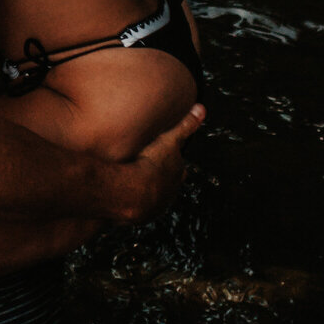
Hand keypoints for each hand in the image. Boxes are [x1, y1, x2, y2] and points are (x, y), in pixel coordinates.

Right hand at [99, 103, 205, 226]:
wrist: (133, 192)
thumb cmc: (152, 165)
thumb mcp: (170, 140)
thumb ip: (186, 125)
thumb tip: (202, 108)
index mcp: (176, 176)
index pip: (179, 170)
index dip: (173, 164)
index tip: (165, 159)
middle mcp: (168, 194)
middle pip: (167, 186)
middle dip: (161, 180)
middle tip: (149, 171)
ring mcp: (155, 206)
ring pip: (152, 198)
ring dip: (144, 191)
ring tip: (133, 183)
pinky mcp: (138, 215)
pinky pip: (135, 207)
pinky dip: (130, 200)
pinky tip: (121, 194)